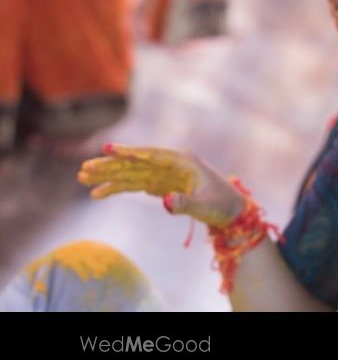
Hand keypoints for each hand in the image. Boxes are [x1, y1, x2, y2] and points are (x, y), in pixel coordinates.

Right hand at [78, 144, 244, 225]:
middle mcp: (170, 164)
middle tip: (83, 170)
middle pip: (135, 164)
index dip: (128, 152)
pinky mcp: (160, 186)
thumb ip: (185, 203)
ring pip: (130, 174)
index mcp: (182, 161)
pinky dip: (117, 189)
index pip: (151, 155)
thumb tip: (164, 202)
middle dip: (109, 166)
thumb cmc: (222, 204)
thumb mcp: (206, 206)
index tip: (107, 149)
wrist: (232, 210)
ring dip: (107, 176)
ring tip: (83, 179)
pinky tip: (99, 193)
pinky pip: (134, 186)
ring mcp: (163, 175)